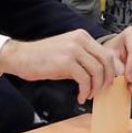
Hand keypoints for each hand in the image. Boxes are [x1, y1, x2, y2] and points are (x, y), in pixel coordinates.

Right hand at [0, 30, 119, 103]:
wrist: (21, 57)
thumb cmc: (42, 57)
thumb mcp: (67, 53)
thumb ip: (84, 59)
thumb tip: (101, 75)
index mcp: (82, 36)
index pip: (105, 53)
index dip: (110, 71)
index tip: (106, 83)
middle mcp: (79, 40)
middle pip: (106, 61)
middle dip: (107, 79)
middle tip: (102, 91)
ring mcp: (73, 49)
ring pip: (97, 71)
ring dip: (95, 87)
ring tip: (88, 95)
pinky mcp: (66, 62)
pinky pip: (84, 79)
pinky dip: (85, 91)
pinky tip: (80, 97)